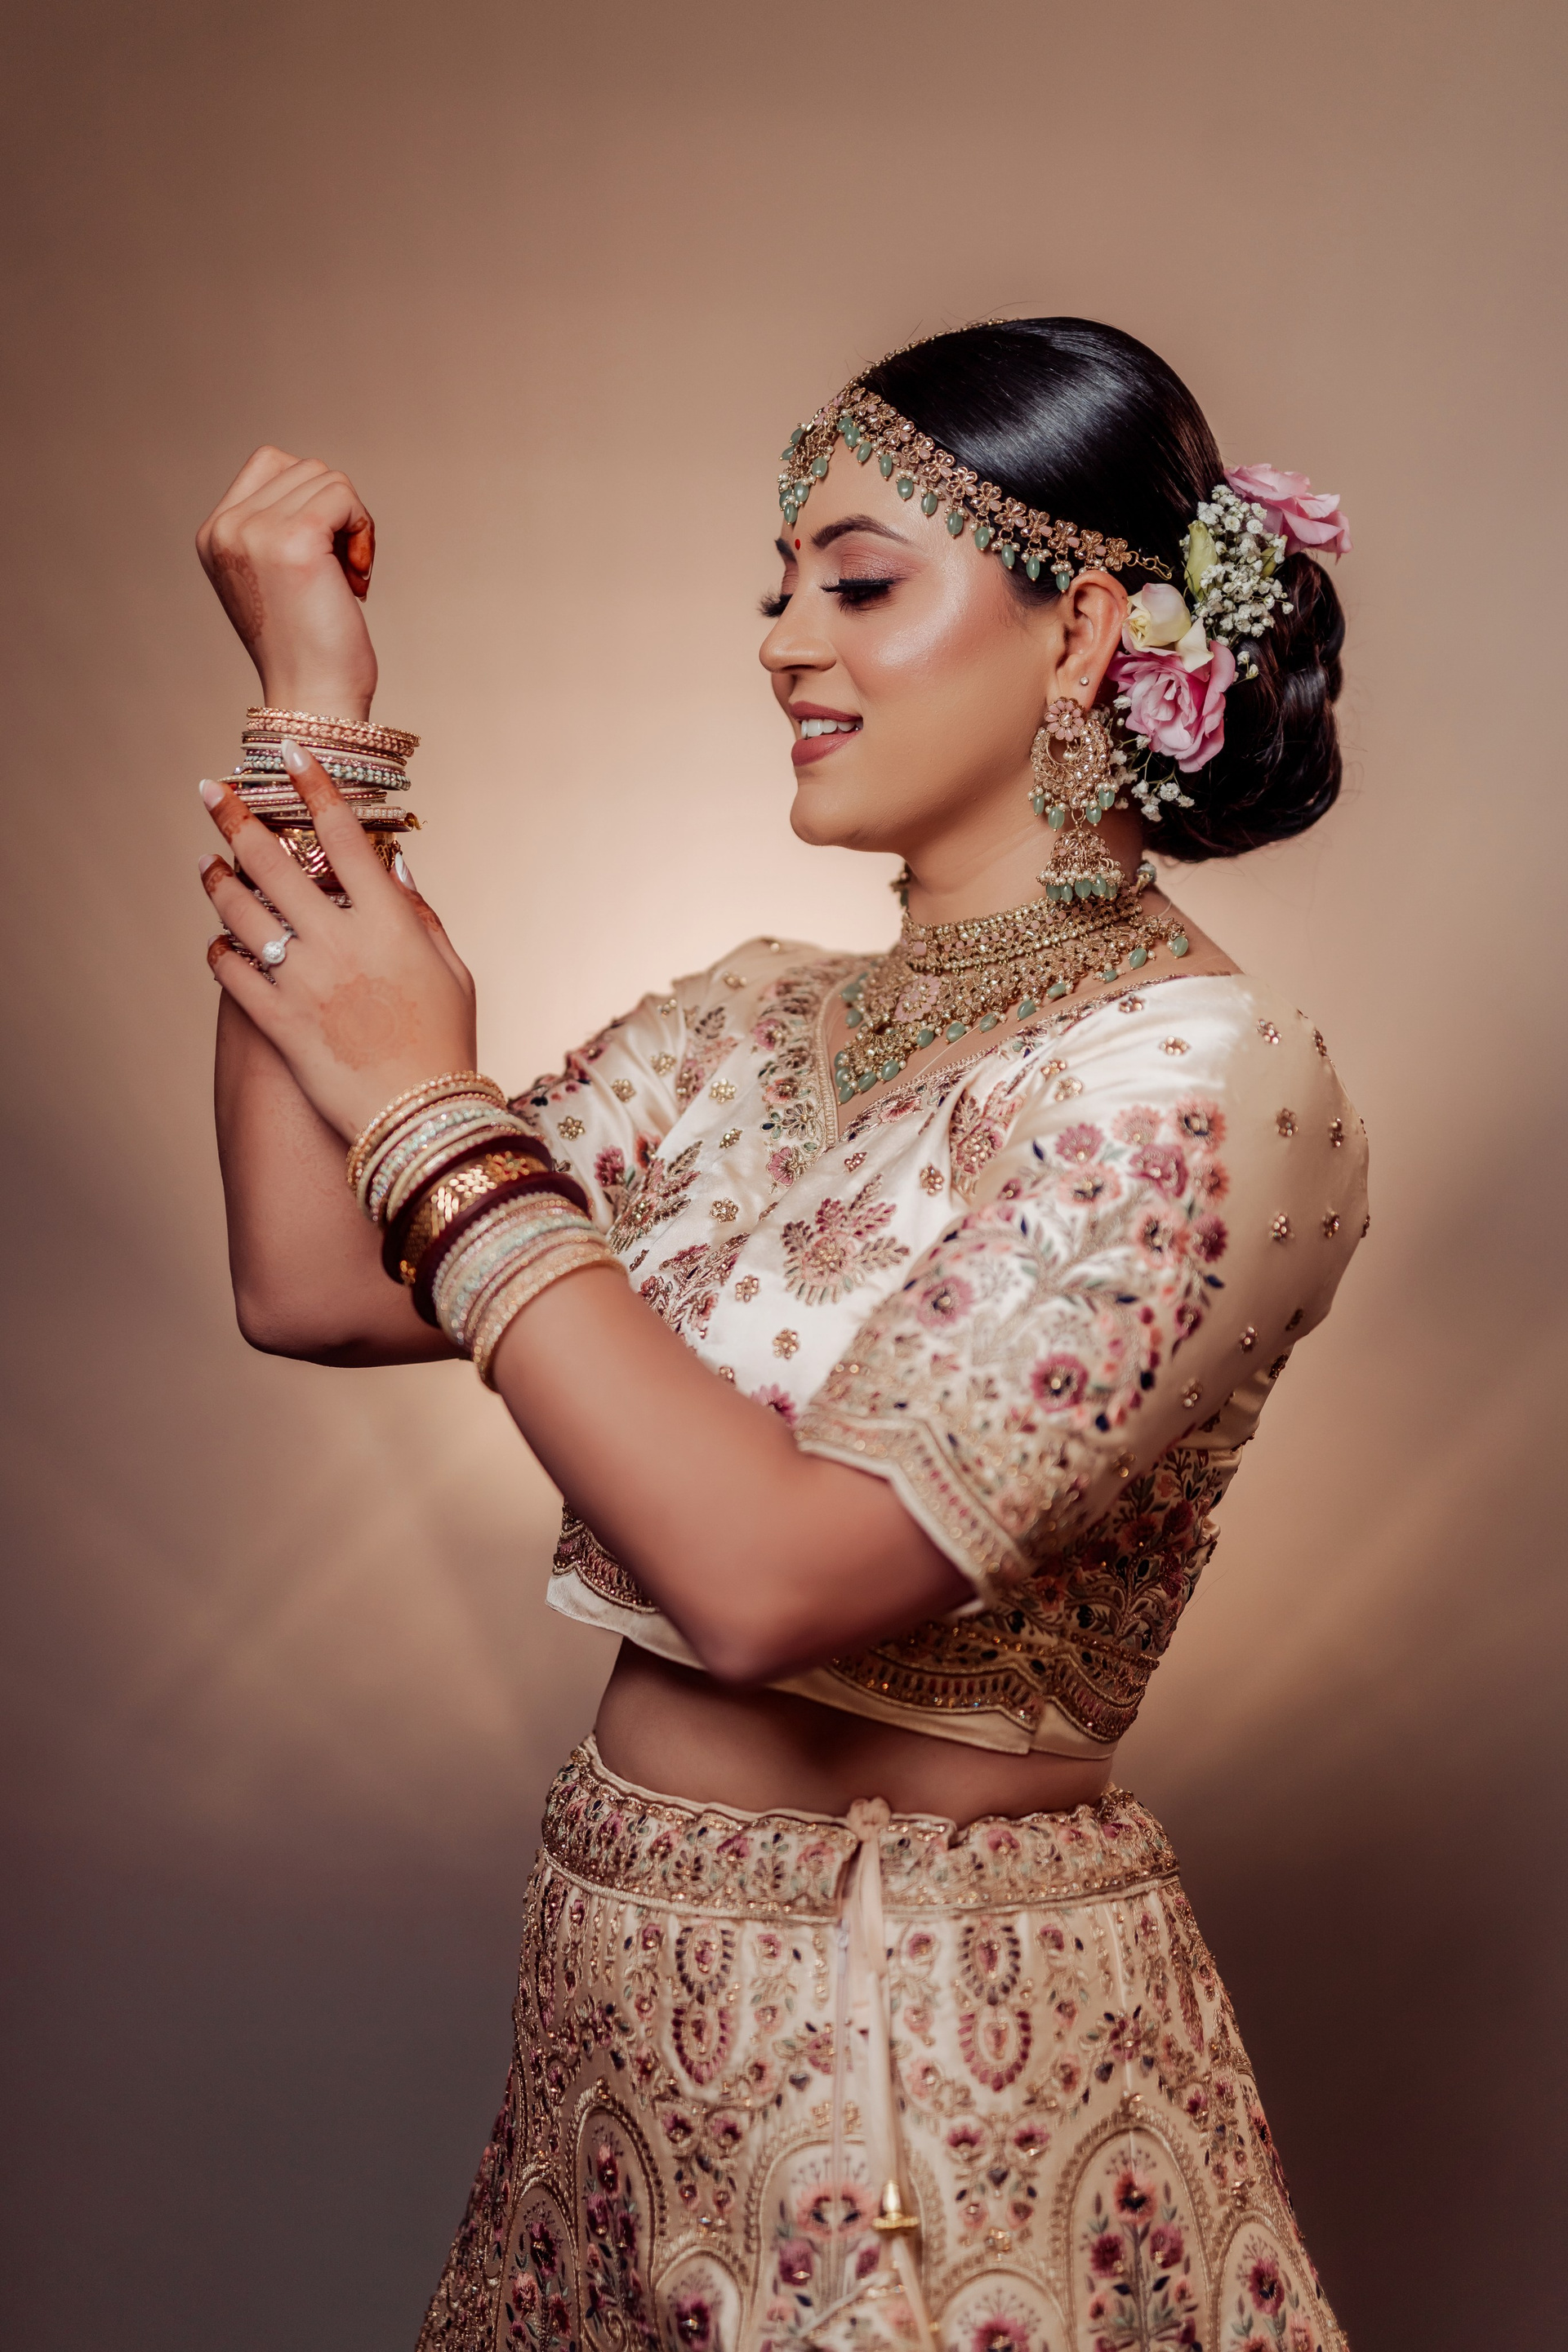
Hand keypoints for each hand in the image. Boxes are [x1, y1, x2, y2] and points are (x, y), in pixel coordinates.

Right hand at [196, 447, 378, 720]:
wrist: (312, 698)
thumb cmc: (306, 649)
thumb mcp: (273, 576)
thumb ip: (276, 526)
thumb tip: (319, 482)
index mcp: (214, 534)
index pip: (271, 463)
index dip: (311, 499)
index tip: (319, 554)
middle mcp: (226, 528)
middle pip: (305, 469)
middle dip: (335, 516)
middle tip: (338, 574)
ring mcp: (256, 531)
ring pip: (328, 480)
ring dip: (353, 527)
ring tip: (345, 580)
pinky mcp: (295, 539)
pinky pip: (345, 497)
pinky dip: (364, 531)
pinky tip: (357, 579)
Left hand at [199, 747, 477, 1142]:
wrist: (424, 1121)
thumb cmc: (448, 1046)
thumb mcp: (453, 973)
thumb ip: (422, 916)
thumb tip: (394, 867)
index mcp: (390, 922)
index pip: (343, 833)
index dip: (311, 785)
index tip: (288, 752)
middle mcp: (340, 941)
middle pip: (273, 859)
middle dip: (235, 816)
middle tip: (211, 791)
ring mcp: (304, 982)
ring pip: (240, 911)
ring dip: (217, 879)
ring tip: (206, 863)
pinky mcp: (278, 1023)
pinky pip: (230, 974)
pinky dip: (220, 952)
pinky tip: (220, 942)